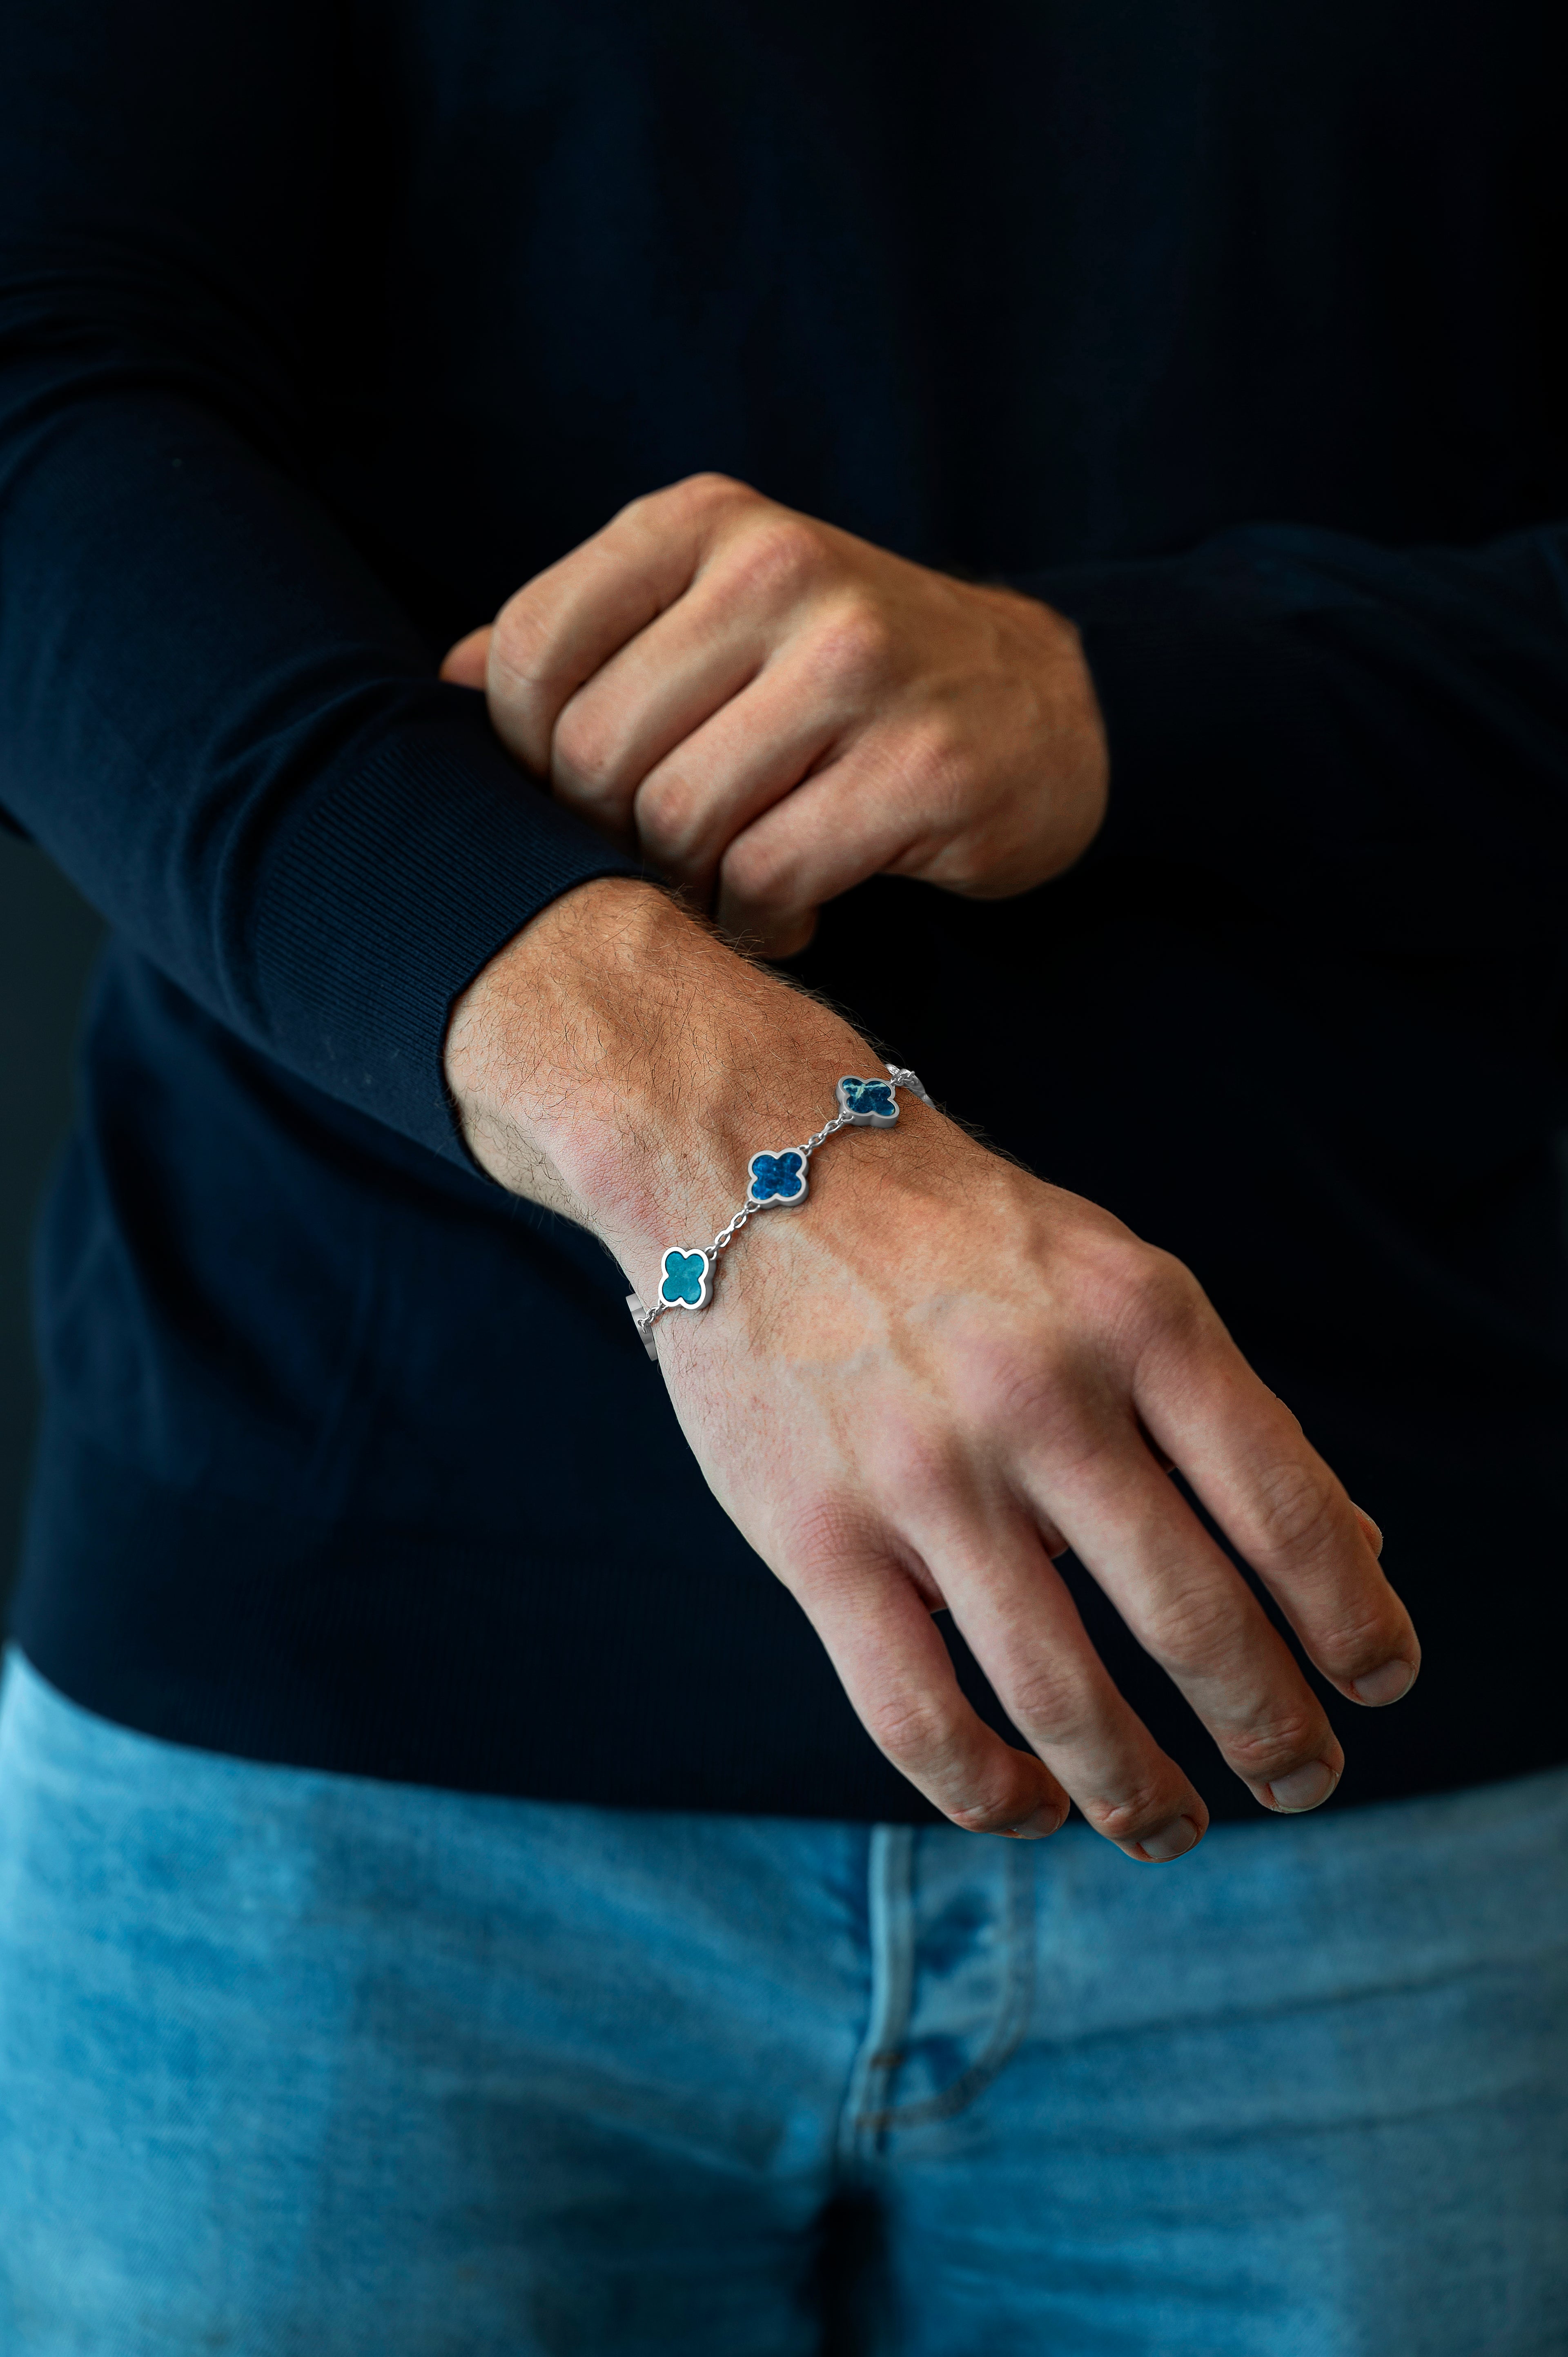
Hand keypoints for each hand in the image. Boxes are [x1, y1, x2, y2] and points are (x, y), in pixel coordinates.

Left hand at [440, 474, 1107, 955]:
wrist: (1048, 705)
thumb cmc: (847, 675)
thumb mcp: (715, 613)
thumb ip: (588, 638)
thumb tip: (439, 683)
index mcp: (706, 520)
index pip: (532, 647)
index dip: (523, 757)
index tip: (578, 797)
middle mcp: (780, 571)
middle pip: (599, 752)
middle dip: (608, 837)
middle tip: (659, 860)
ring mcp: (858, 666)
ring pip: (677, 821)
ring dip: (686, 886)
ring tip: (725, 886)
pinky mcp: (920, 766)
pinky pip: (768, 878)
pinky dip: (759, 922)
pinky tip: (789, 913)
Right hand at [447, 881, 1419, 1859]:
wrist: (751, 1166)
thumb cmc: (960, 1237)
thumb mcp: (1118, 1279)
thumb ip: (1224, 1412)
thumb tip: (1355, 1553)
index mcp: (1138, 1320)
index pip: (1284, 1509)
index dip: (1353, 1620)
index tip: (1382, 1682)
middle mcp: (1040, 1399)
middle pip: (1193, 1619)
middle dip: (1271, 1728)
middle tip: (1305, 1778)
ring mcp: (921, 1476)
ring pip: (1061, 1697)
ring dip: (1140, 1793)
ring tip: (1176, 1827)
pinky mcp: (814, 1538)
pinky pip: (917, 1715)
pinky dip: (989, 1792)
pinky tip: (1031, 1806)